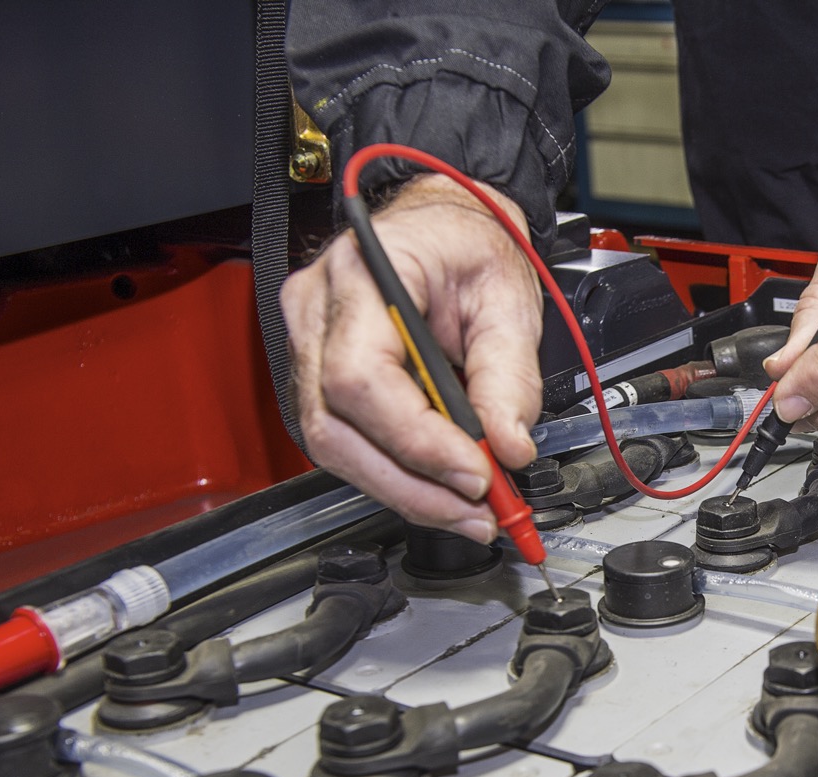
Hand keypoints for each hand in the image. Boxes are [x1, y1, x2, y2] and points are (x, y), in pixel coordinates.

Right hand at [281, 175, 543, 541]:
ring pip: (332, 445)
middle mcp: (317, 309)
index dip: (417, 441)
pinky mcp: (318, 372)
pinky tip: (440, 487)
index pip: (361, 378)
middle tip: (479, 513)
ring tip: (469, 510)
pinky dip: (396, 474)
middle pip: (335, 426)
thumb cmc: (470, 244)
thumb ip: (510, 377)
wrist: (447, 223)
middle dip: (411, 485)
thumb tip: (509, 447)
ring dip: (405, 490)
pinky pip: (344, 439)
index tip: (477, 474)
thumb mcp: (510, 300)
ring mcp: (308, 341)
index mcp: (364, 273)